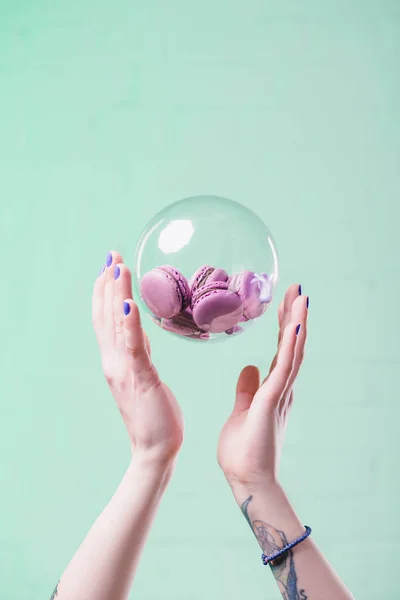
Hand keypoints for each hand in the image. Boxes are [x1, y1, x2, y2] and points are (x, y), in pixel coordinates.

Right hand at [92, 251, 183, 464]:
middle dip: (108, 283)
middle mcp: (114, 361)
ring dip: (116, 294)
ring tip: (118, 267)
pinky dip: (129, 324)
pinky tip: (129, 303)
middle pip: (105, 316)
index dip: (105, 291)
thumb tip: (138, 329)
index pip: (105, 319)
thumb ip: (139, 352)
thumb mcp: (144, 375)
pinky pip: (134, 347)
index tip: (109, 265)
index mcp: (116, 360)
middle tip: (111, 255)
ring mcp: (124, 370)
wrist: (156, 449)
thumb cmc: (154, 414)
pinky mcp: (140, 378)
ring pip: (116, 325)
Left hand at [217, 284, 307, 490]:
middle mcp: (282, 389)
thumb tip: (249, 368)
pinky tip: (294, 326)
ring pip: (292, 352)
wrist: (247, 481)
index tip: (285, 302)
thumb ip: (247, 389)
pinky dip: (290, 346)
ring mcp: (280, 394)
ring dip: (297, 324)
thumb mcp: (242, 411)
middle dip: (294, 316)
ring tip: (302, 297)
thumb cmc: (243, 451)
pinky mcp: (273, 401)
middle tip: (297, 289)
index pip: (281, 351)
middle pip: (291, 346)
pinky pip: (284, 369)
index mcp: (273, 390)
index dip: (284, 326)